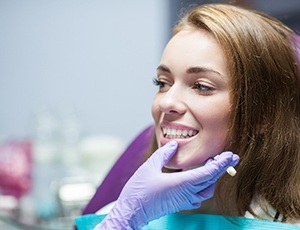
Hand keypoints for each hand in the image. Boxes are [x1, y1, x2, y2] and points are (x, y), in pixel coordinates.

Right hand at [94, 140, 238, 229]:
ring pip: (207, 190)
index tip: (230, 155)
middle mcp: (186, 193)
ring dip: (213, 178)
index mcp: (181, 183)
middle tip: (230, 157)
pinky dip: (204, 187)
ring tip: (213, 166)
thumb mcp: (149, 166)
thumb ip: (164, 154)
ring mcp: (184, 200)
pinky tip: (200, 181)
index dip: (220, 163)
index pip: (208, 172)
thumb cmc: (139, 190)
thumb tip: (174, 144)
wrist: (132, 211)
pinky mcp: (180, 204)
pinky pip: (199, 197)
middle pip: (211, 180)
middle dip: (222, 168)